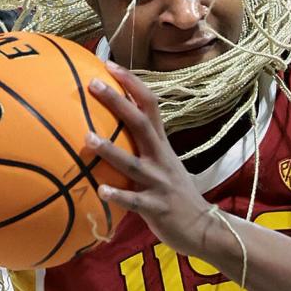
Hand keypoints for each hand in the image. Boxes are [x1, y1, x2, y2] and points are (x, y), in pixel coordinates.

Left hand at [86, 62, 216, 256]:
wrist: (204, 226)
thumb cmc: (174, 193)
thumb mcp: (163, 163)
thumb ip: (142, 147)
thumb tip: (112, 131)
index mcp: (162, 144)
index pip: (150, 104)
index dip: (132, 83)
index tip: (109, 64)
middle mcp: (161, 157)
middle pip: (140, 122)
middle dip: (117, 101)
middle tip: (93, 83)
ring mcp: (160, 181)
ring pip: (133, 162)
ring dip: (109, 150)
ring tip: (86, 139)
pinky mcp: (157, 207)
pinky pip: (135, 200)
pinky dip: (119, 194)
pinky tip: (101, 190)